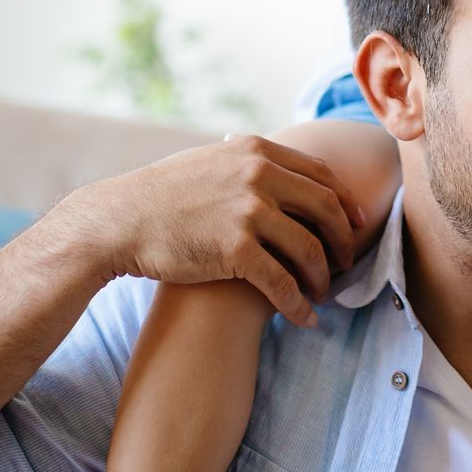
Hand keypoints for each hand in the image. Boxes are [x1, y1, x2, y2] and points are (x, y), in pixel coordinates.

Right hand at [50, 135, 367, 326]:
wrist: (117, 221)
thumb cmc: (160, 196)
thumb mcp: (210, 161)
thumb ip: (248, 163)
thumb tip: (277, 166)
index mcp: (257, 151)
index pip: (321, 175)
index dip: (344, 203)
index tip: (355, 225)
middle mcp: (259, 175)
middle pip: (327, 209)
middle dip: (343, 241)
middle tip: (345, 264)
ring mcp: (249, 211)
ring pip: (309, 249)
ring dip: (322, 277)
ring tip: (322, 294)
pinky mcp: (235, 248)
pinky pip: (282, 283)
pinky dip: (298, 304)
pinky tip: (304, 319)